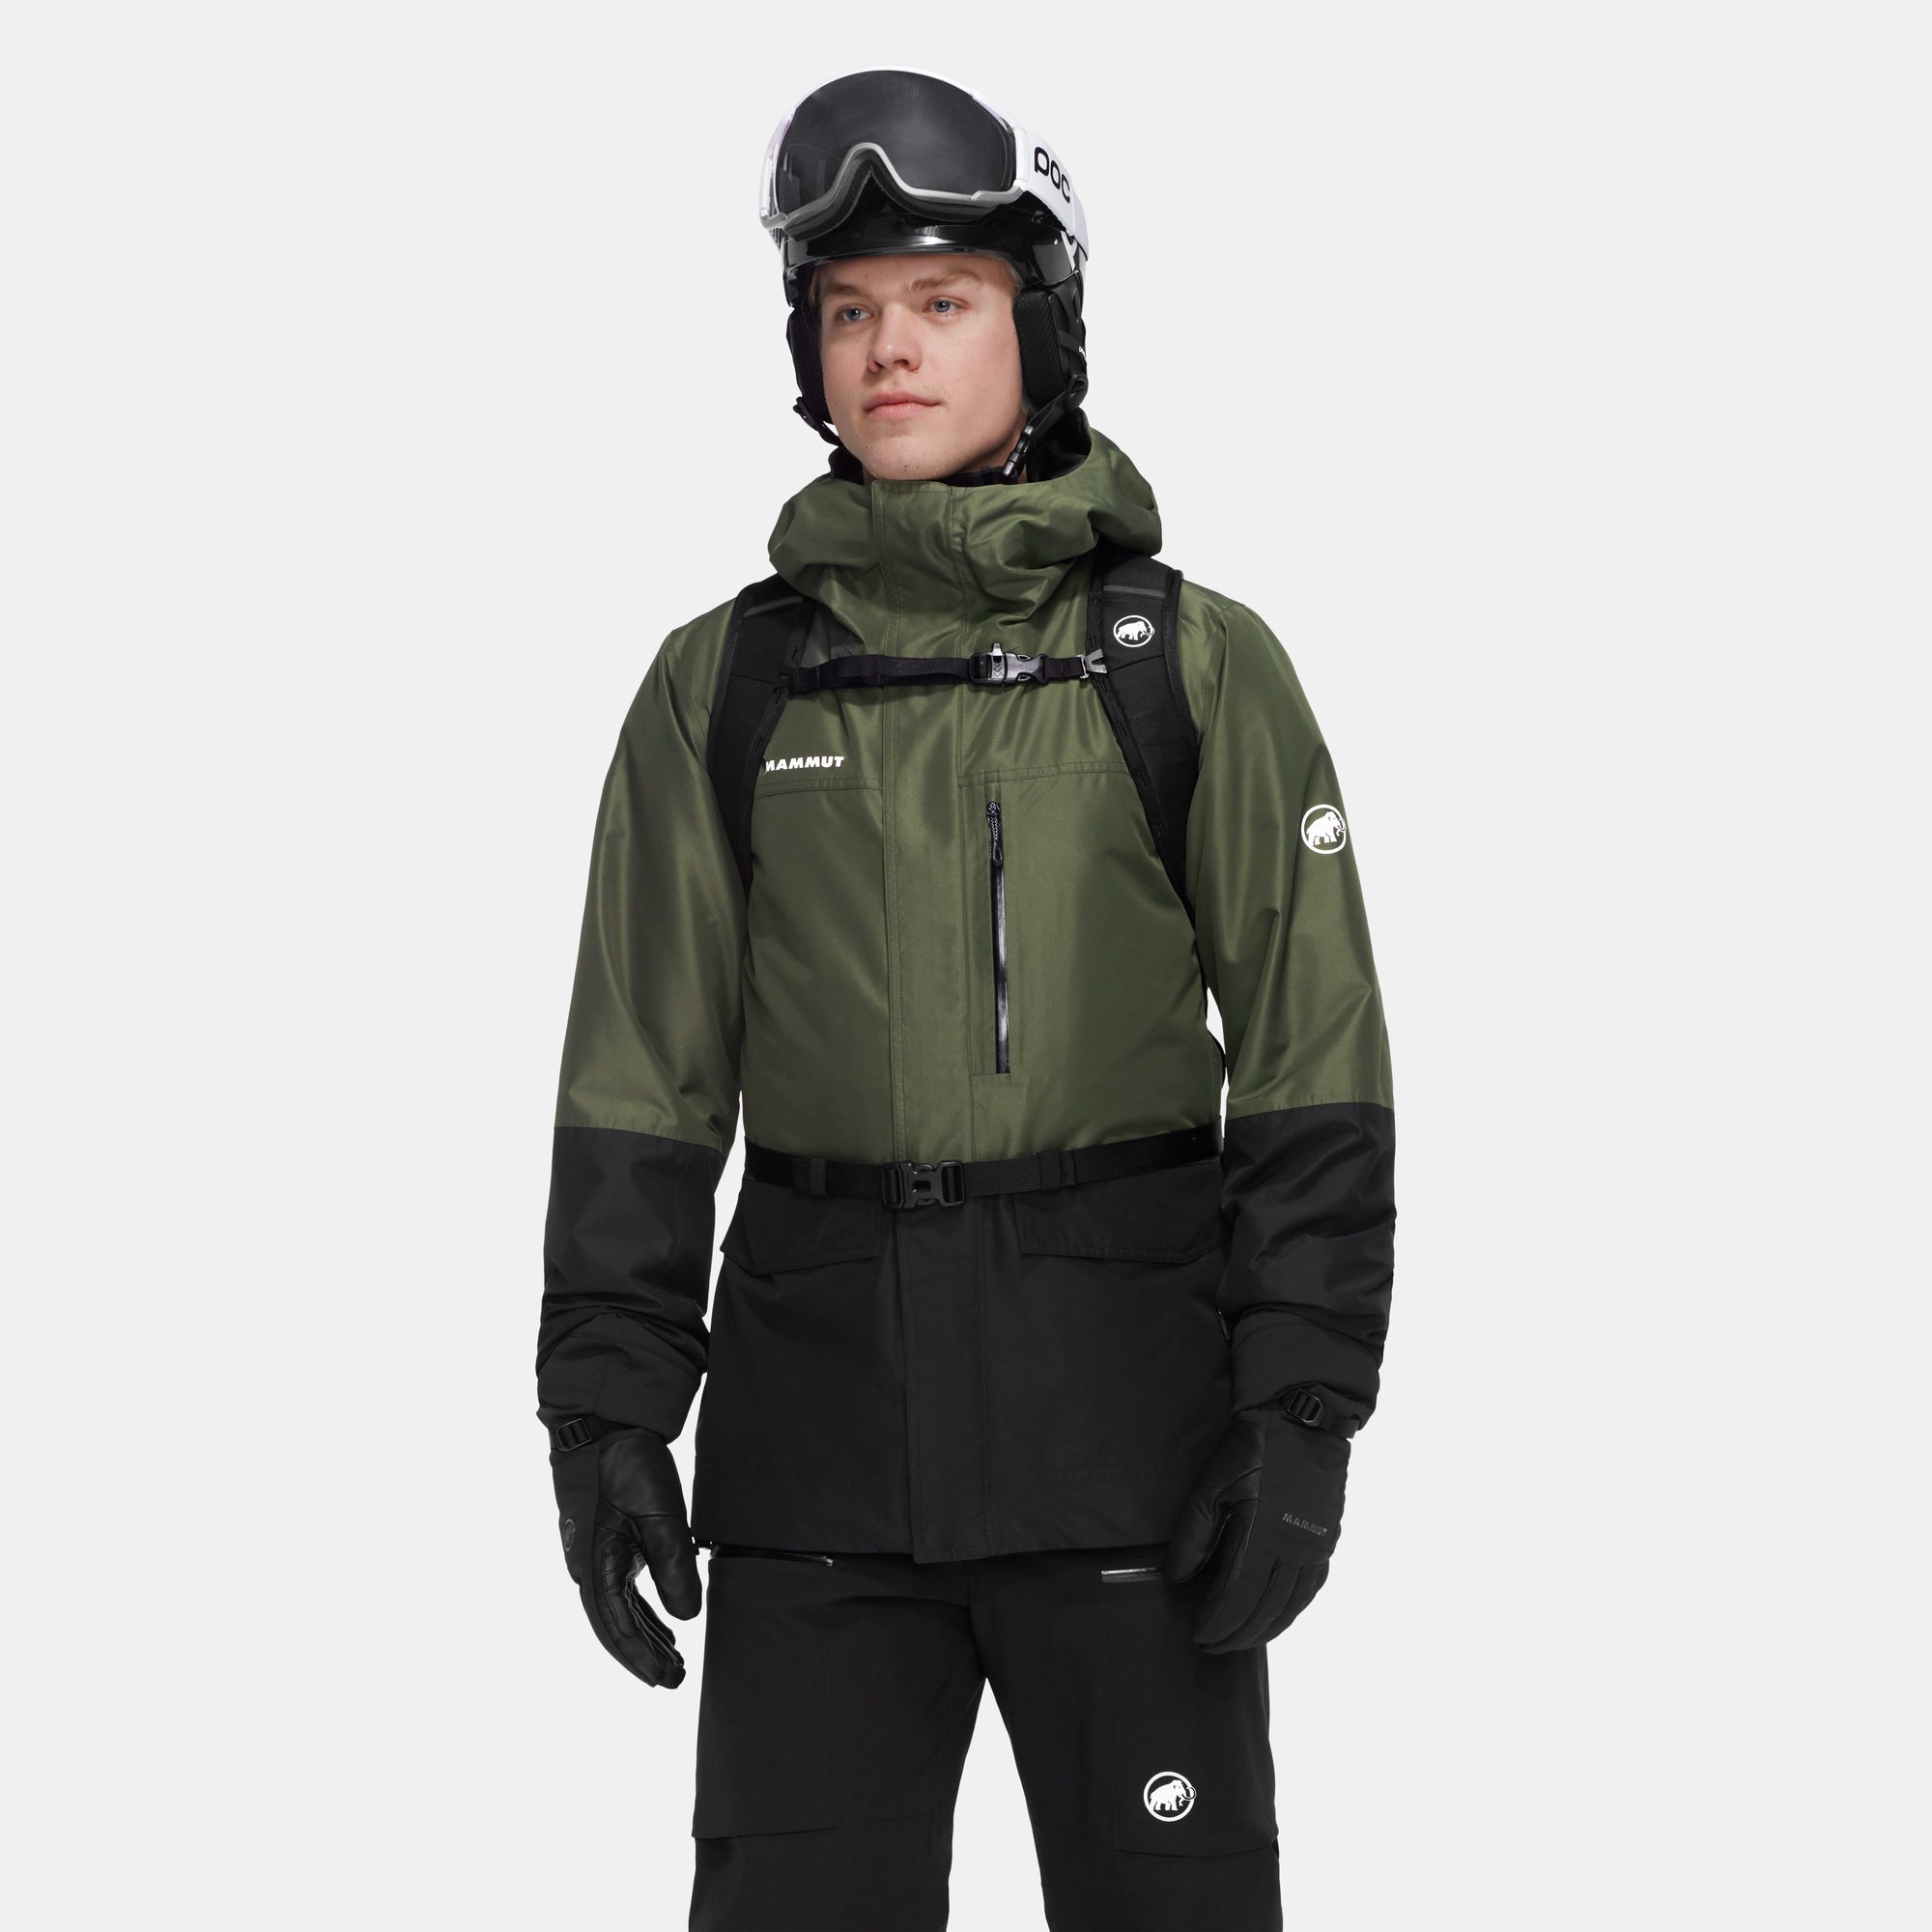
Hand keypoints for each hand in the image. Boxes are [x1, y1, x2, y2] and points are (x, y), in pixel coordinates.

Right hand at [550, 1425, 701, 1686]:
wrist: (604, 1424)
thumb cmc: (628, 1469)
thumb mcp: (660, 1517)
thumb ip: (672, 1567)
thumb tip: (687, 1619)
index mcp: (596, 1568)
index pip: (618, 1629)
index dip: (642, 1658)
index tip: (666, 1681)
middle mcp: (589, 1568)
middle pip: (616, 1626)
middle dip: (645, 1654)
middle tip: (674, 1679)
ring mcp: (596, 1555)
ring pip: (619, 1609)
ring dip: (645, 1634)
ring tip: (672, 1657)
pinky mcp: (607, 1541)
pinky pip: (622, 1589)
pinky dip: (641, 1609)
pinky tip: (663, 1620)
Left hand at [1162, 1403, 1348, 1651]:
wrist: (1304, 1419)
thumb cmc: (1253, 1449)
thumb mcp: (1211, 1485)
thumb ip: (1194, 1535)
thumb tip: (1178, 1577)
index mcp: (1264, 1538)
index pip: (1236, 1599)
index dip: (1216, 1623)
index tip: (1199, 1635)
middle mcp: (1295, 1552)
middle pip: (1264, 1611)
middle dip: (1236, 1634)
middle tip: (1213, 1645)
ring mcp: (1316, 1549)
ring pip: (1290, 1607)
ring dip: (1264, 1629)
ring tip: (1240, 1639)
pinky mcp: (1327, 1540)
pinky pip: (1309, 1590)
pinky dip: (1290, 1611)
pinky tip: (1276, 1616)